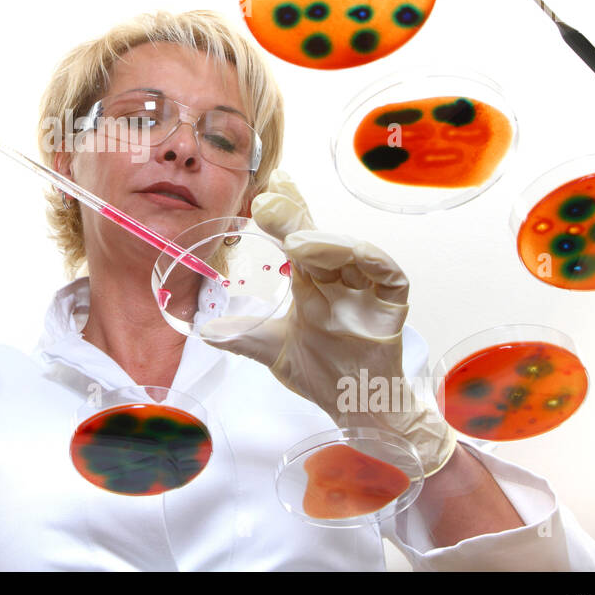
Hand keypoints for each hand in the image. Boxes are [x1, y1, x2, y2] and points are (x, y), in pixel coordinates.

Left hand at [211, 170, 455, 475]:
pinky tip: (349, 251)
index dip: (286, 211)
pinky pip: (386, 273)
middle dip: (295, 216)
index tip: (268, 186)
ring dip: (325, 241)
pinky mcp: (392, 302)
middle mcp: (339, 280)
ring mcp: (366, 289)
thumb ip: (241, 337)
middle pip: (318, 239)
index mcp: (312, 283)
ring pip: (350, 251)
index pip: (297, 238)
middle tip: (270, 198)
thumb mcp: (273, 351)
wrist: (357, 408)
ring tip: (297, 241)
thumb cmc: (323, 374)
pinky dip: (369, 258)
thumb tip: (202, 330)